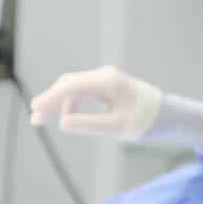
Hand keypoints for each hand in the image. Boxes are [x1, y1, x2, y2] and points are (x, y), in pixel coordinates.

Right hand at [29, 66, 161, 141]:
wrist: (168, 114)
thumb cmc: (146, 122)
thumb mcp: (118, 128)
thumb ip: (90, 125)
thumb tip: (63, 122)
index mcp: (108, 83)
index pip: (71, 87)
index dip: (51, 98)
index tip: (35, 110)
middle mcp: (105, 75)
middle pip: (69, 84)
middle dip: (50, 101)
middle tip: (34, 120)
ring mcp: (105, 78)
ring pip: (74, 87)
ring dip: (59, 102)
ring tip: (44, 119)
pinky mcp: (106, 84)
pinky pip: (82, 90)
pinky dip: (71, 102)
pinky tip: (66, 117)